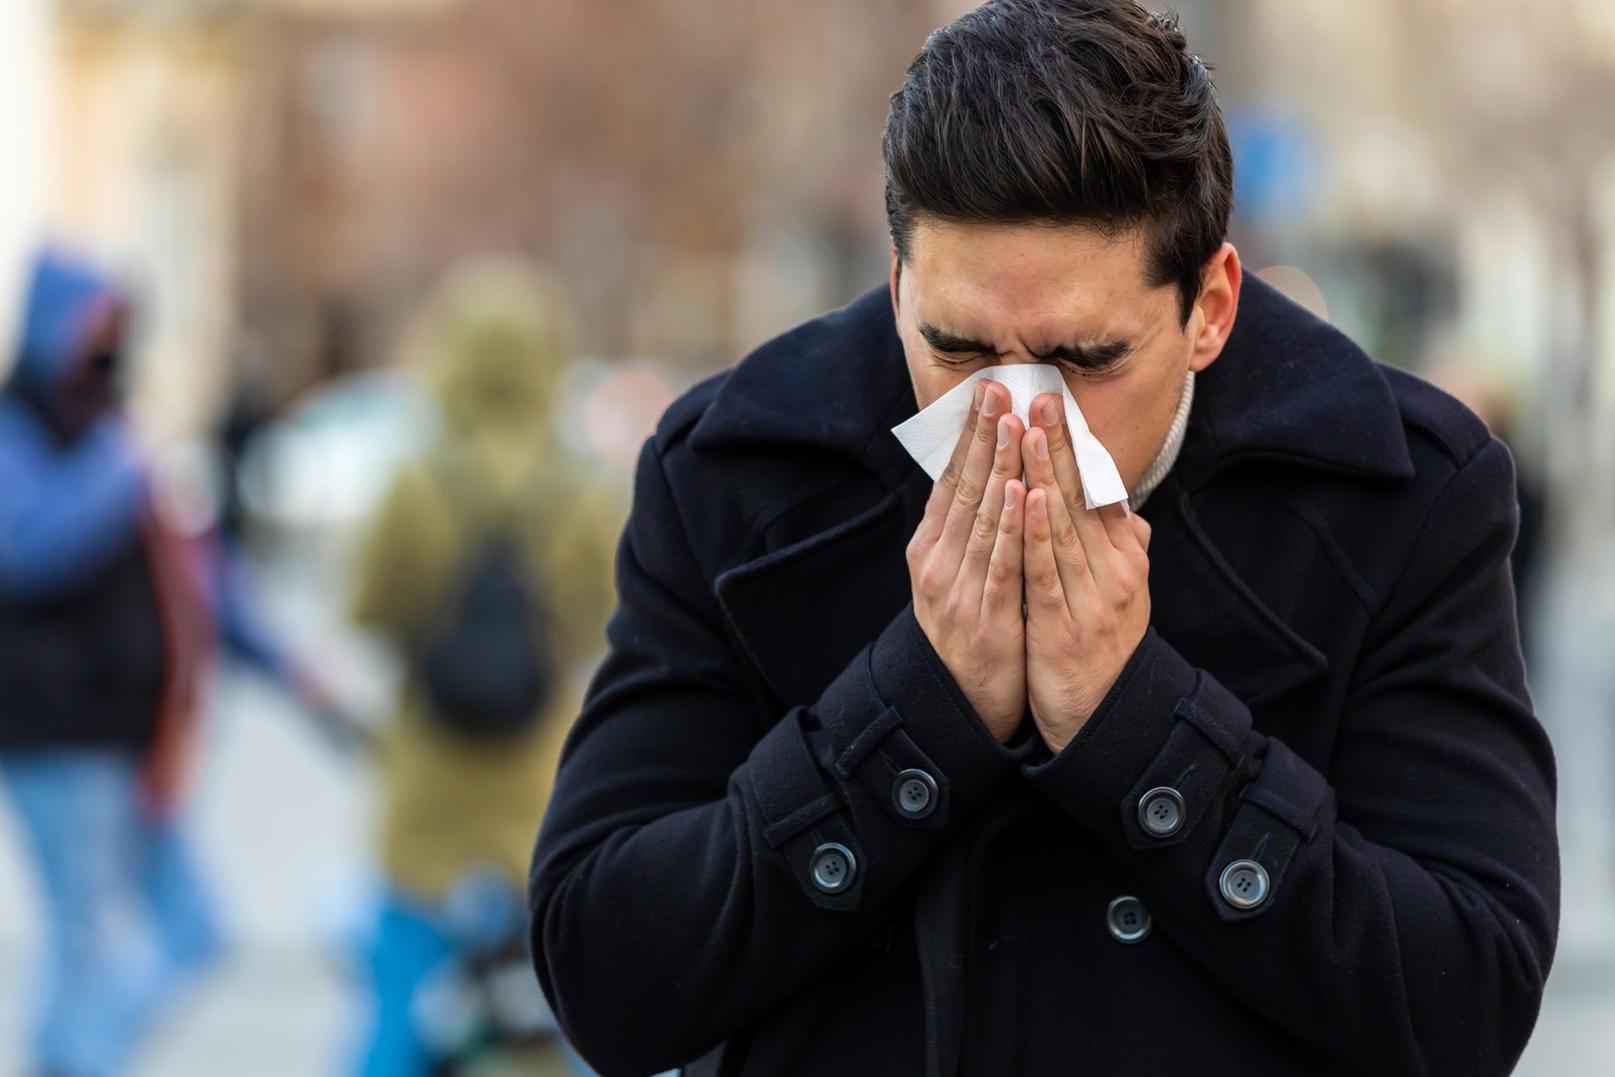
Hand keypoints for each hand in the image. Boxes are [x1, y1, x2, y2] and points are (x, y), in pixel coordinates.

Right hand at [906, 380, 1027, 741]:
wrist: (958, 704)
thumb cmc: (969, 633)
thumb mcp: (957, 577)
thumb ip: (970, 533)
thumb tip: (991, 479)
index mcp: (930, 549)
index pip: (951, 480)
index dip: (969, 435)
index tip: (986, 392)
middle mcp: (937, 562)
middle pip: (963, 489)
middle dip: (983, 436)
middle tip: (997, 389)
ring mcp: (958, 589)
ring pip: (982, 519)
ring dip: (998, 468)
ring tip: (1013, 425)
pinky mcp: (985, 616)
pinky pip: (1000, 564)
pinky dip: (1009, 527)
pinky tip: (1020, 493)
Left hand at [1019, 393, 1152, 753]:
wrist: (1104, 718)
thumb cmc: (1102, 647)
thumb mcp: (1118, 591)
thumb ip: (1120, 547)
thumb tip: (1127, 508)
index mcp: (1124, 556)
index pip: (1098, 487)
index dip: (1074, 444)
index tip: (1053, 400)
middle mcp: (1114, 569)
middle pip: (1081, 495)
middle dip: (1056, 443)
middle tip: (1037, 394)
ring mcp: (1091, 597)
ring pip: (1063, 525)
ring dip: (1043, 474)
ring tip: (1024, 430)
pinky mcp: (1064, 626)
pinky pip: (1047, 572)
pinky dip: (1036, 533)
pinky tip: (1026, 498)